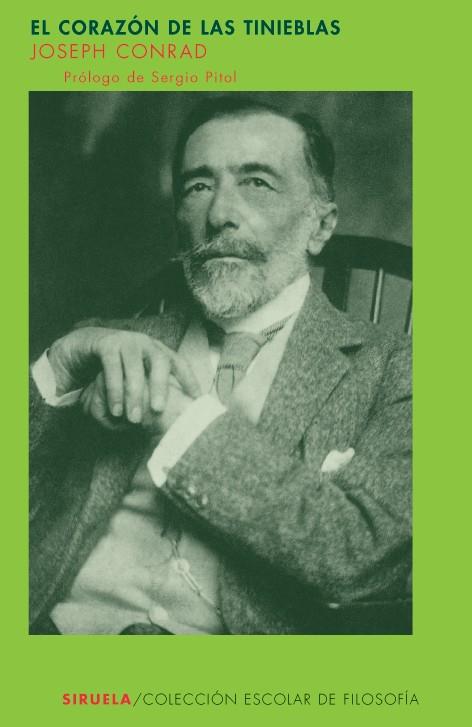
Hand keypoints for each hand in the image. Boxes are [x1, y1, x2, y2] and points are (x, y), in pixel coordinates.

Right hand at [49, 327, 200, 421]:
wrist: (84, 347)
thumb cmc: (117, 369)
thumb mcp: (138, 377)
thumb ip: (152, 389)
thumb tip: (174, 413)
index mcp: (158, 351)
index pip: (179, 363)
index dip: (190, 380)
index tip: (197, 400)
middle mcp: (146, 343)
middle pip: (160, 361)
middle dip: (161, 386)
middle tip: (159, 410)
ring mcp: (126, 341)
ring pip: (135, 368)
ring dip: (135, 395)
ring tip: (134, 419)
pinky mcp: (106, 344)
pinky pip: (112, 367)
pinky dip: (115, 390)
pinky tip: (116, 409)